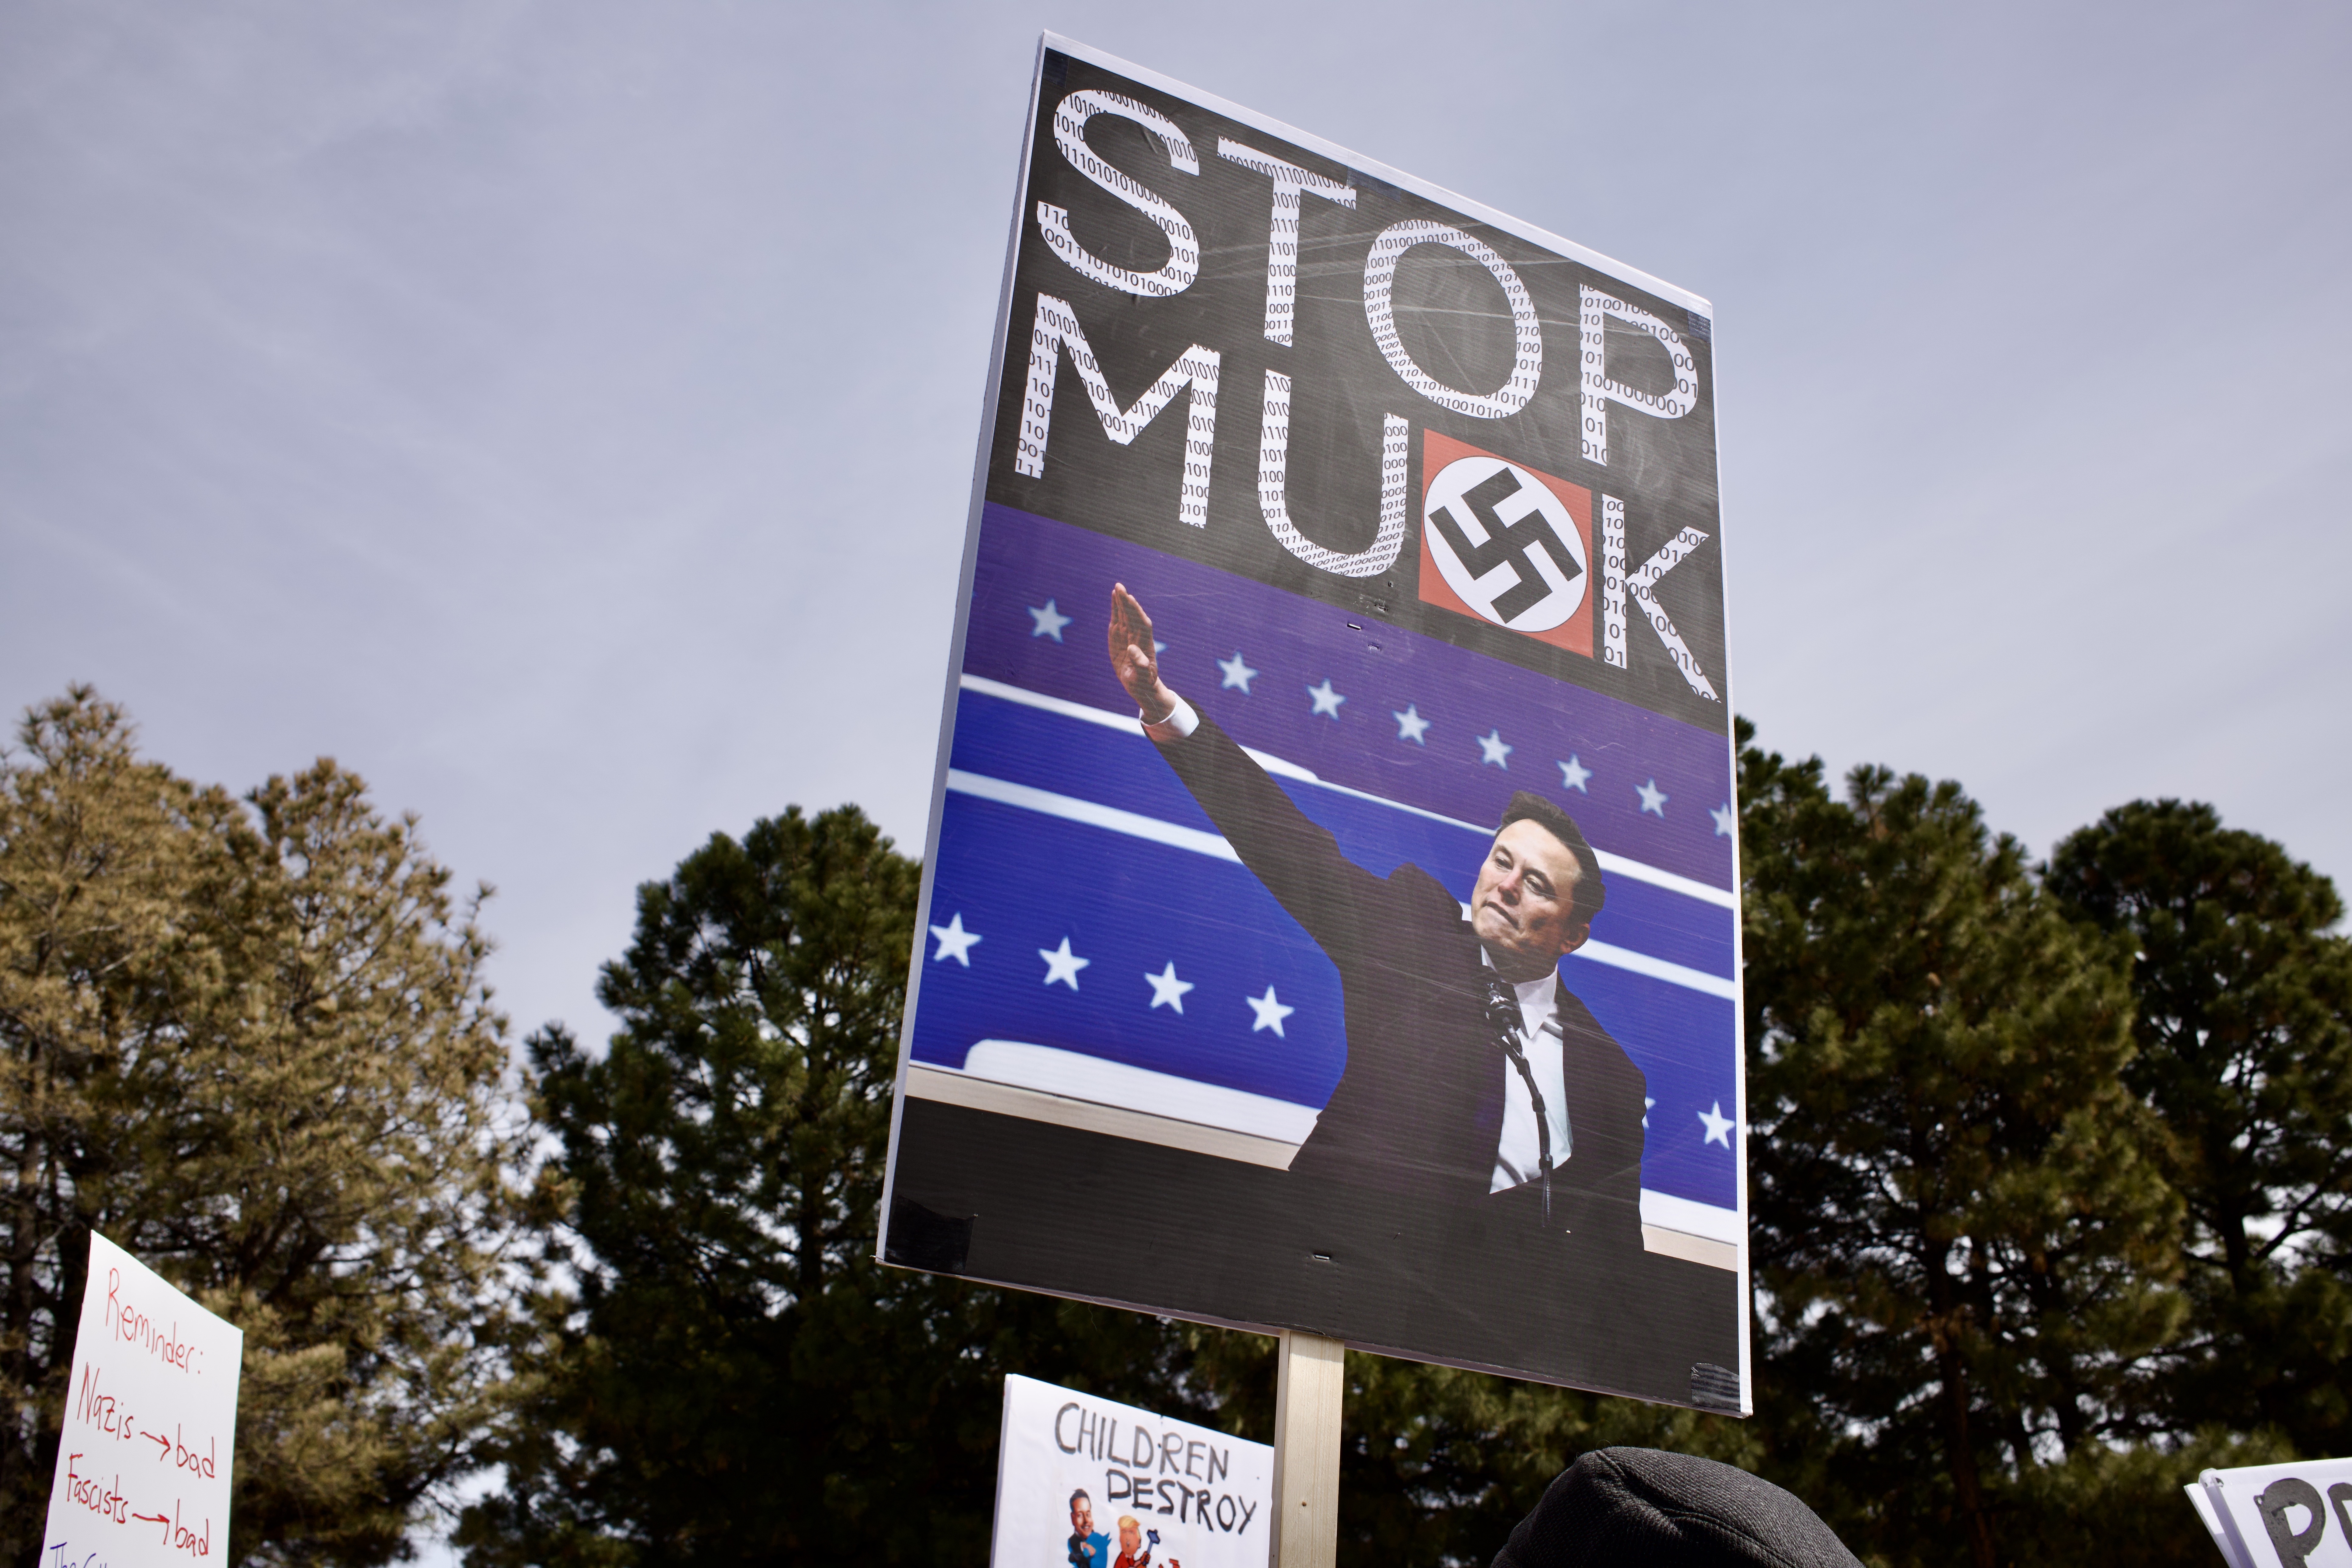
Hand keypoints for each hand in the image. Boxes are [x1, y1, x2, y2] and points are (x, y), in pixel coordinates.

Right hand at [1108, 583, 1178, 724]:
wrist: (1140, 684)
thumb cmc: (1143, 682)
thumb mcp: (1142, 677)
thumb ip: (1140, 665)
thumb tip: (1132, 648)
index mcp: (1144, 644)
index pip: (1141, 623)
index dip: (1136, 611)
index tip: (1130, 599)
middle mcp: (1137, 635)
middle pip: (1133, 615)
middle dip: (1127, 601)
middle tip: (1120, 587)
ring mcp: (1128, 634)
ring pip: (1126, 614)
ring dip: (1122, 601)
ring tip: (1117, 587)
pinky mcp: (1119, 635)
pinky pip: (1118, 618)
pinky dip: (1116, 607)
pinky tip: (1114, 596)